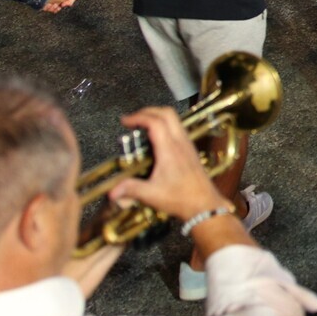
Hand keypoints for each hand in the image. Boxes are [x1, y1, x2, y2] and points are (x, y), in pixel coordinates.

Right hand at [108, 107, 228, 222]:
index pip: (155, 122)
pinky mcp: (191, 150)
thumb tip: (112, 191)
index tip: (125, 121)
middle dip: (148, 111)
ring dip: (158, 116)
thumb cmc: (180, 198)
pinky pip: (178, 128)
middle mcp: (180, 142)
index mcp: (170, 149)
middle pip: (167, 113)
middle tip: (133, 118)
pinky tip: (156, 138)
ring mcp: (187, 144)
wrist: (205, 204)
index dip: (138, 117)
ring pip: (175, 119)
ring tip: (142, 125)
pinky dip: (166, 124)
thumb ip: (131, 189)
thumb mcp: (152, 194)